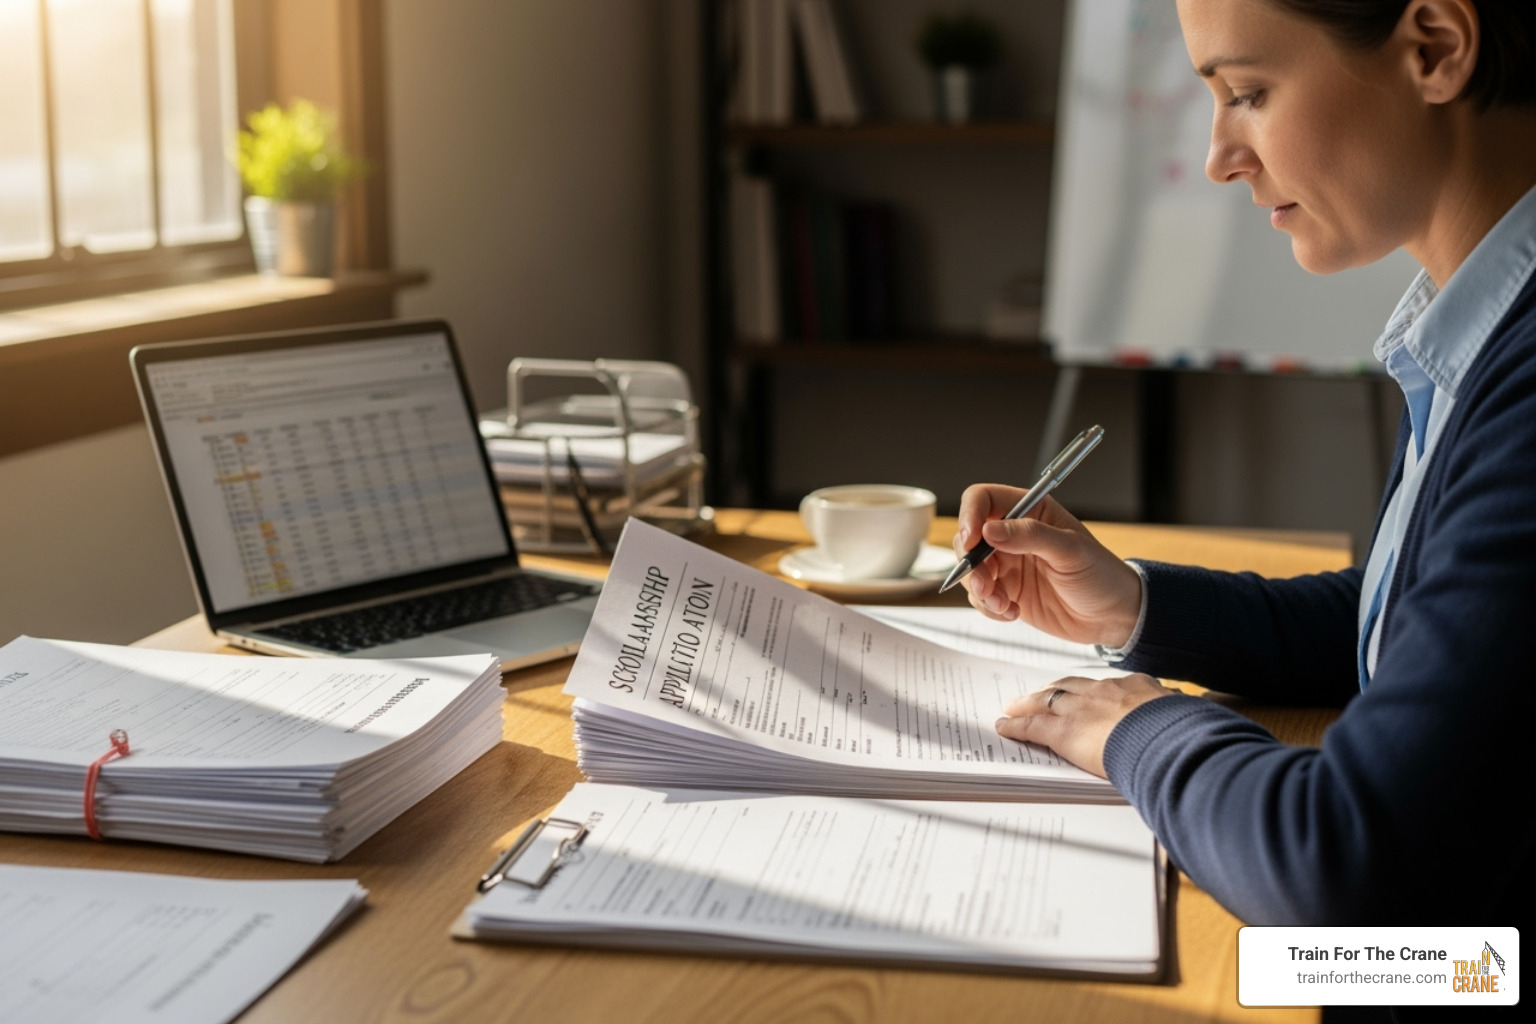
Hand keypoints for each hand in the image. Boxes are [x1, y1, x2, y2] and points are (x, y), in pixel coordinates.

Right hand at [953, 485, 1142, 647]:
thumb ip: (1030, 536)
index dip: (970, 516)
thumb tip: (990, 529)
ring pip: (971, 570)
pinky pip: (980, 597)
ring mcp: (1008, 564)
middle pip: (968, 538)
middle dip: (971, 563)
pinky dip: (989, 607)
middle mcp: (1013, 535)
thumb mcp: (1071, 551)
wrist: (1112, 618)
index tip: (971, 541)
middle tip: (985, 585)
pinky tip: (1013, 612)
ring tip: (1004, 604)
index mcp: (1031, 511)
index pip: (984, 499)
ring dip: (980, 590)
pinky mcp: (1007, 591)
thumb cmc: (1101, 576)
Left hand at [995, 674, 1173, 777]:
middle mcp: (1105, 691)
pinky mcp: (1064, 731)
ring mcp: (1082, 708)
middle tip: (1039, 694)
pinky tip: (1005, 727)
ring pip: (1046, 700)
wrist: (1169, 739)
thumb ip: (1180, 719)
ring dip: (1028, 703)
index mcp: (1137, 687)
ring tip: (1014, 707)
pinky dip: (1016, 726)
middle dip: (1053, 690)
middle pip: (1070, 686)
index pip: (1107, 686)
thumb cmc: (1184, 734)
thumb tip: (1191, 722)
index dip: (1090, 691)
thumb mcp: (1186, 719)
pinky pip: (1033, 726)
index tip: (1084, 694)